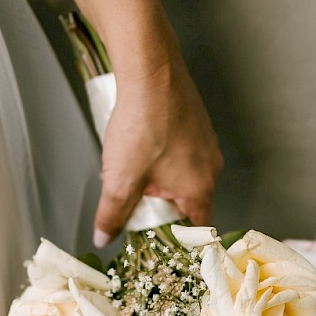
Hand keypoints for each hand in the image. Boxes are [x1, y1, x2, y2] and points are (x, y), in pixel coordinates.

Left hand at [92, 51, 223, 245]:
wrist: (151, 72)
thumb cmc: (142, 124)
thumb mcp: (120, 180)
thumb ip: (113, 214)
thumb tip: (104, 237)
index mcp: (200, 188)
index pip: (196, 229)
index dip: (176, 240)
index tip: (157, 243)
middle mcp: (210, 167)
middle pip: (189, 202)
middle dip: (162, 208)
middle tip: (135, 205)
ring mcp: (206, 143)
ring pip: (184, 176)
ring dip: (161, 181)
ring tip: (135, 171)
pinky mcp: (197, 124)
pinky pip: (183, 153)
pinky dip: (164, 157)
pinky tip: (143, 146)